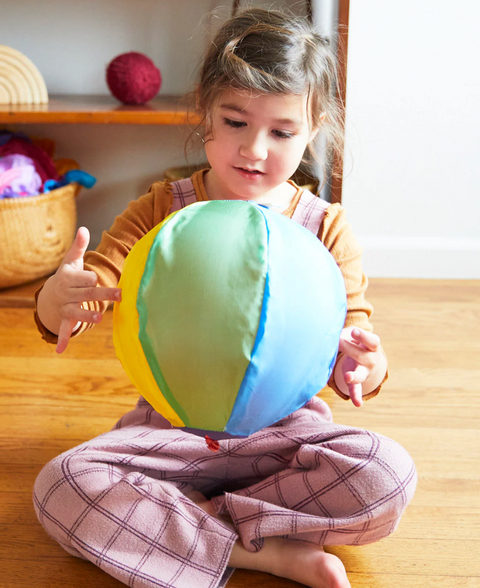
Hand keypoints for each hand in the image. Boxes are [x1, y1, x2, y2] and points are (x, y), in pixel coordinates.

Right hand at [37, 227, 120, 353]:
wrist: (50, 294)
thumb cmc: (68, 276)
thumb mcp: (71, 260)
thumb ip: (79, 246)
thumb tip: (84, 228)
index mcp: (69, 278)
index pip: (85, 278)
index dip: (90, 278)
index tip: (95, 278)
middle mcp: (66, 294)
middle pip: (88, 294)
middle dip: (103, 294)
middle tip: (121, 295)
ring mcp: (65, 308)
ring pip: (78, 312)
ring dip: (87, 316)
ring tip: (99, 318)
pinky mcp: (65, 319)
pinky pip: (64, 330)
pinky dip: (63, 339)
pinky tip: (61, 350)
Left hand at [335, 327, 383, 407]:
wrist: (366, 356)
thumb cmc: (356, 341)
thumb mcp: (354, 335)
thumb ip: (345, 334)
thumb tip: (332, 335)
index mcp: (372, 346)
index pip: (372, 341)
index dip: (363, 336)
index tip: (354, 332)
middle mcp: (371, 359)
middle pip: (362, 355)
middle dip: (349, 348)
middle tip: (337, 341)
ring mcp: (364, 371)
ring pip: (360, 374)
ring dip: (354, 376)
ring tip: (348, 377)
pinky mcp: (357, 381)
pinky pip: (357, 389)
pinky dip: (356, 396)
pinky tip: (357, 404)